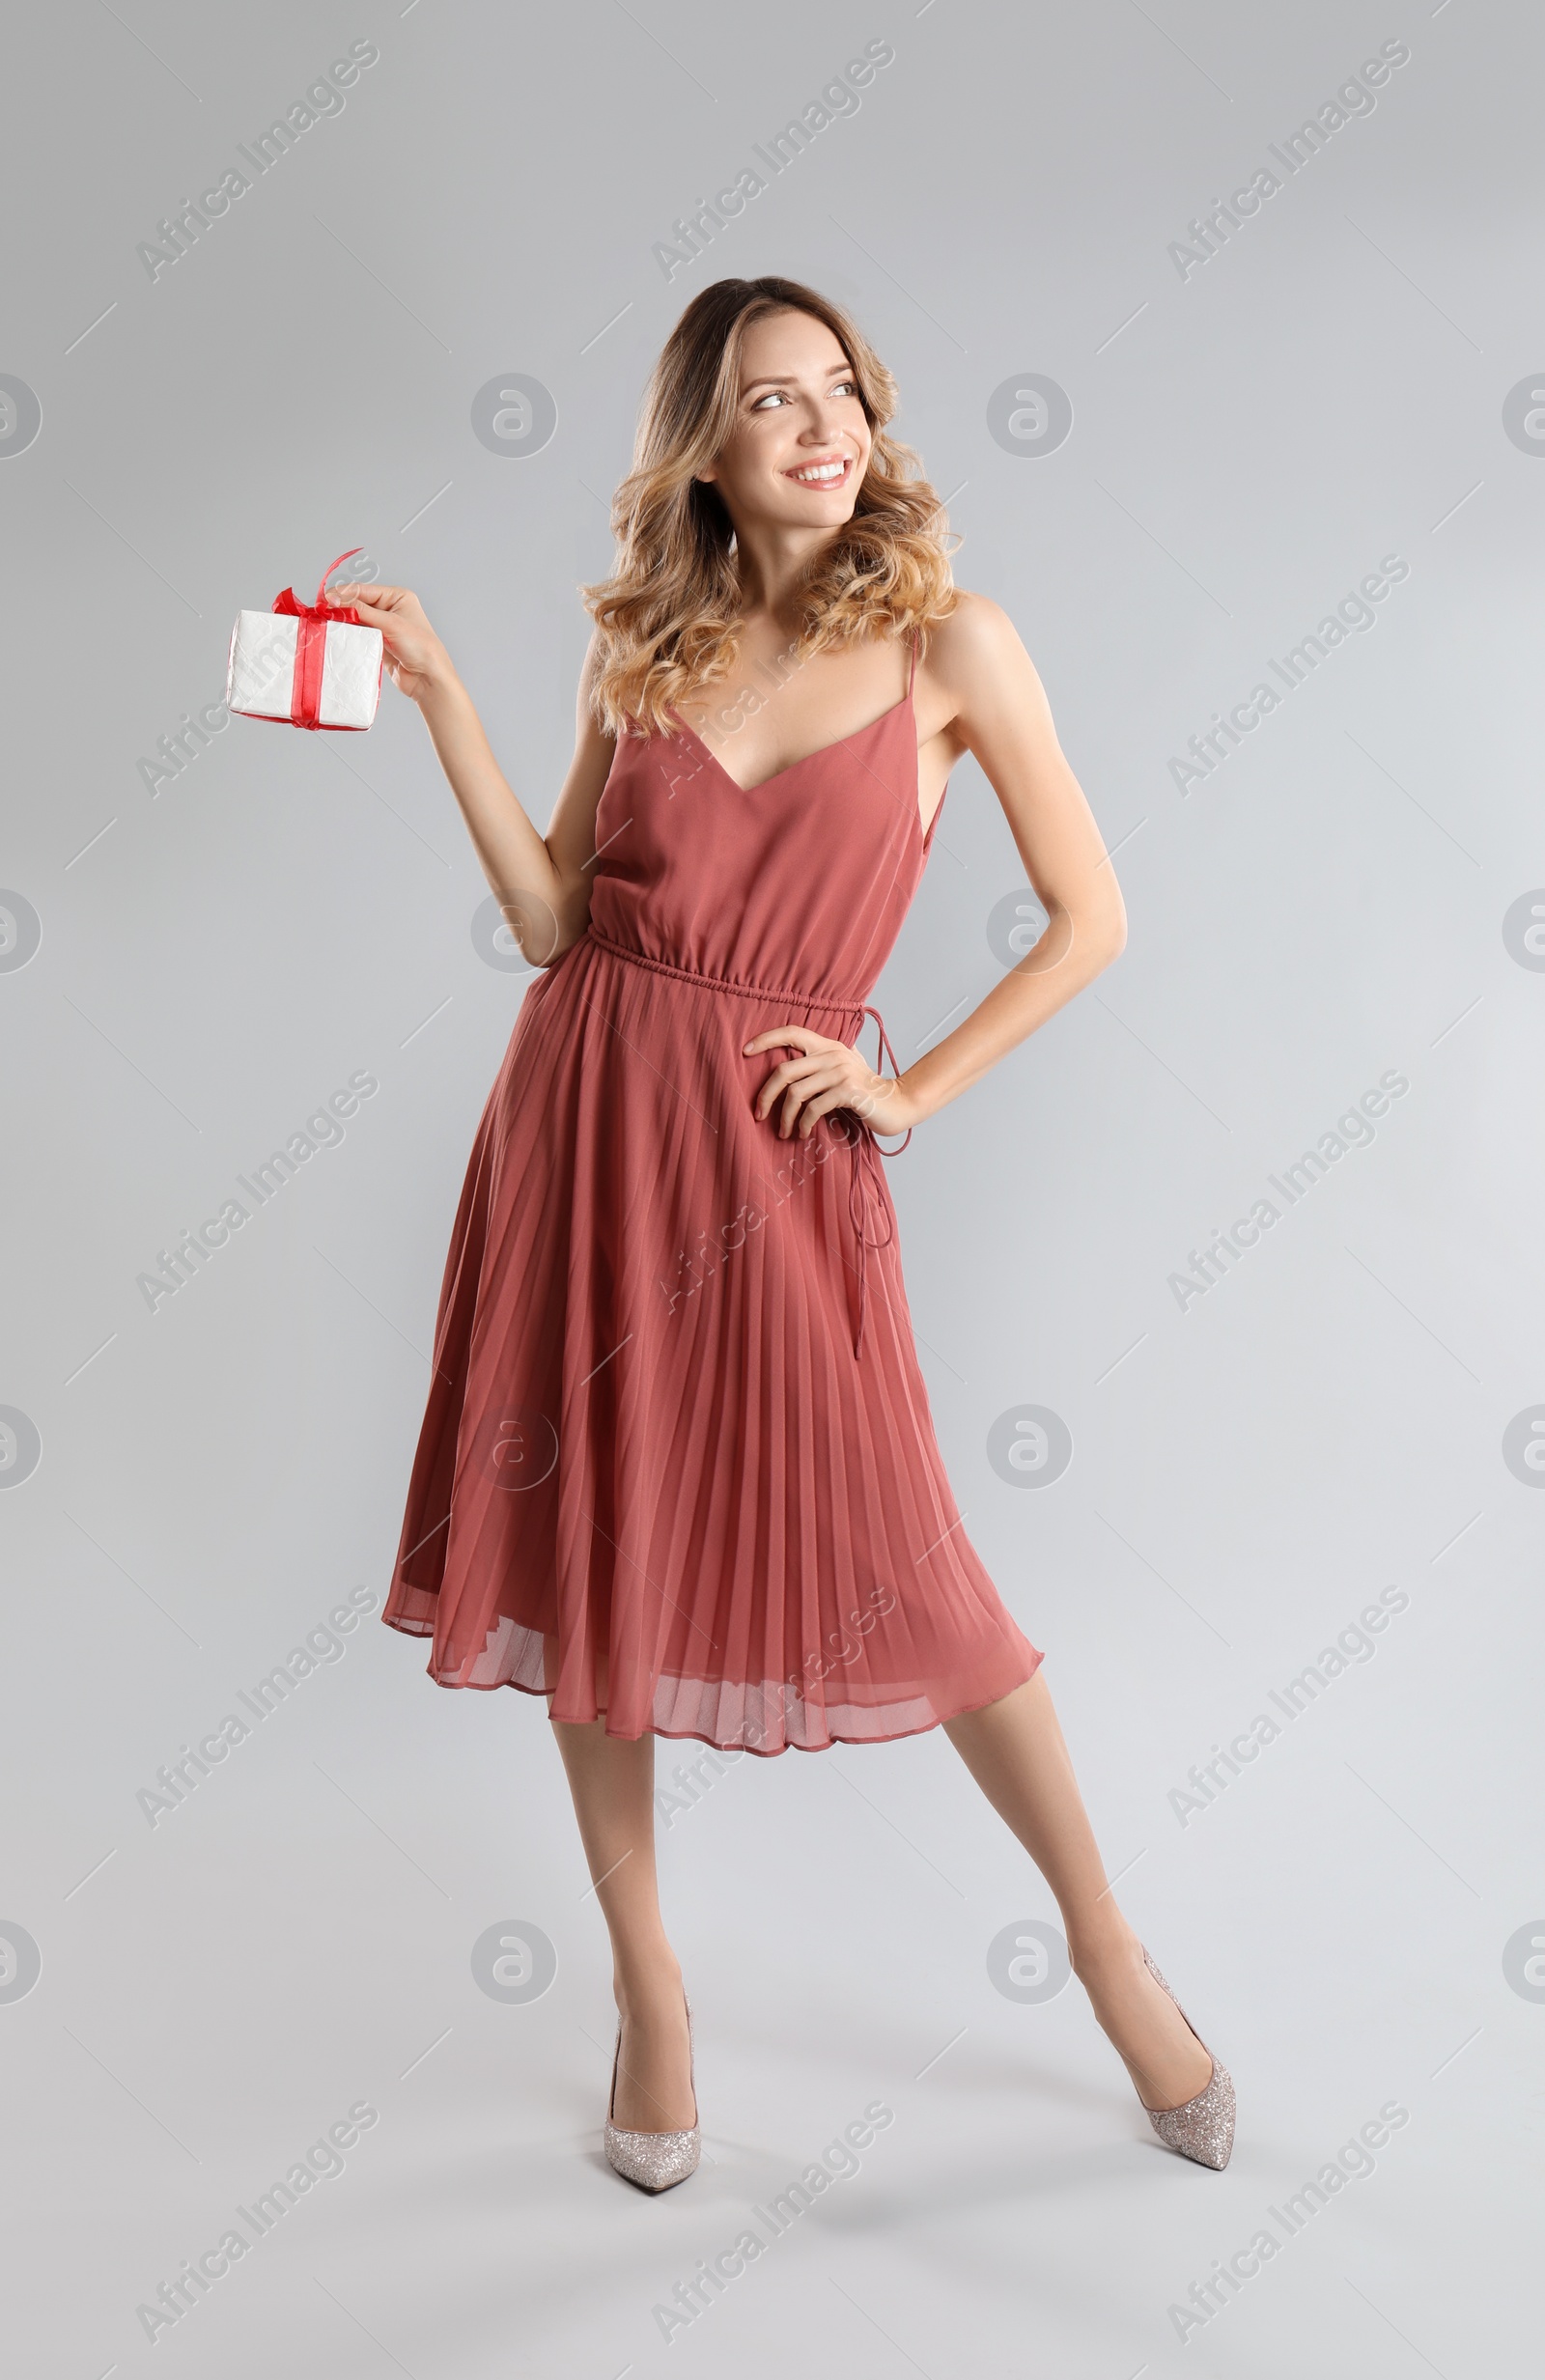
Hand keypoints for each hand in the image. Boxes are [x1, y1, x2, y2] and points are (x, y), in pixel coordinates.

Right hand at [326, 580, 451, 704]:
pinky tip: (337, 635)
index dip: (343, 594)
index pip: (364, 591)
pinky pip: (358, 635)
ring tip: (326, 623)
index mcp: (397, 597)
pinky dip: (348, 635)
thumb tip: (335, 599)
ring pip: (356, 619)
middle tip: (321, 611)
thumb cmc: (420, 647)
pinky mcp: (378, 643)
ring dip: (343, 622)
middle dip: (340, 607)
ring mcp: (383, 627)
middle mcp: (390, 609)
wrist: (428, 679)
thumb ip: (361, 611)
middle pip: (358, 603)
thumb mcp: (390, 624)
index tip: (325, 599)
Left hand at [743, 1023, 920, 1139]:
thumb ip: (819, 1064)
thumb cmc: (864, 1092)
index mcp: (828, 1045)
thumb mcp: (842, 1070)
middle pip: (784, 1071)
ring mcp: (841, 1071)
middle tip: (759, 1114)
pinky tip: (802, 1133)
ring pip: (796, 1093)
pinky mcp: (848, 1091)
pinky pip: (813, 1108)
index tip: (745, 1052)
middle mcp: (833, 1054)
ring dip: (784, 1117)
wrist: (899, 1104)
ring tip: (783, 1132)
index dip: (765, 1039)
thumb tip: (784, 1072)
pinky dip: (803, 1124)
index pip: (791, 1032)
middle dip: (765, 1095)